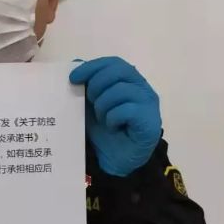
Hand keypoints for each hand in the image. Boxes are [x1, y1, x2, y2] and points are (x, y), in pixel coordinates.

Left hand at [70, 57, 161, 176]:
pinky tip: (112, 126)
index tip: (74, 77)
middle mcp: (142, 88)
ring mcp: (148, 104)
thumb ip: (86, 86)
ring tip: (102, 118)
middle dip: (97, 83)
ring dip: (103, 105)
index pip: (113, 63)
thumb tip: (76, 63)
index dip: (93, 67)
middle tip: (89, 100)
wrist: (114, 160)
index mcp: (129, 81)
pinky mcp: (149, 120)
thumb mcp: (89, 106)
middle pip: (120, 70)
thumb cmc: (105, 131)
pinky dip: (113, 118)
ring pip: (121, 90)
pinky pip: (127, 110)